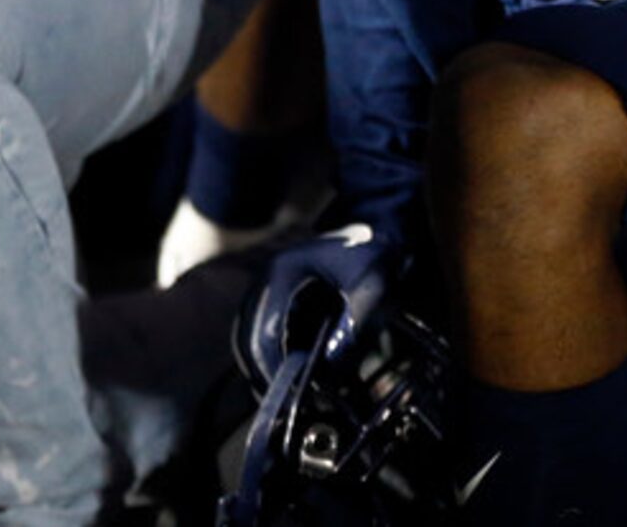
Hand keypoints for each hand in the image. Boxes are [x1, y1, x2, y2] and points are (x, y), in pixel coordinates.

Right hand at [235, 222, 400, 388]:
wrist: (377, 222)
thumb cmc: (374, 251)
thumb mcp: (372, 285)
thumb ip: (354, 325)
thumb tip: (333, 368)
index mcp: (283, 275)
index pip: (266, 331)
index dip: (274, 367)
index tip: (288, 395)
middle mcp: (269, 282)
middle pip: (249, 336)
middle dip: (263, 372)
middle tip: (282, 404)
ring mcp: (273, 288)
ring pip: (254, 335)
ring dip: (266, 366)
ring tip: (284, 395)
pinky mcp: (284, 297)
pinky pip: (270, 331)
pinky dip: (277, 355)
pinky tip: (294, 373)